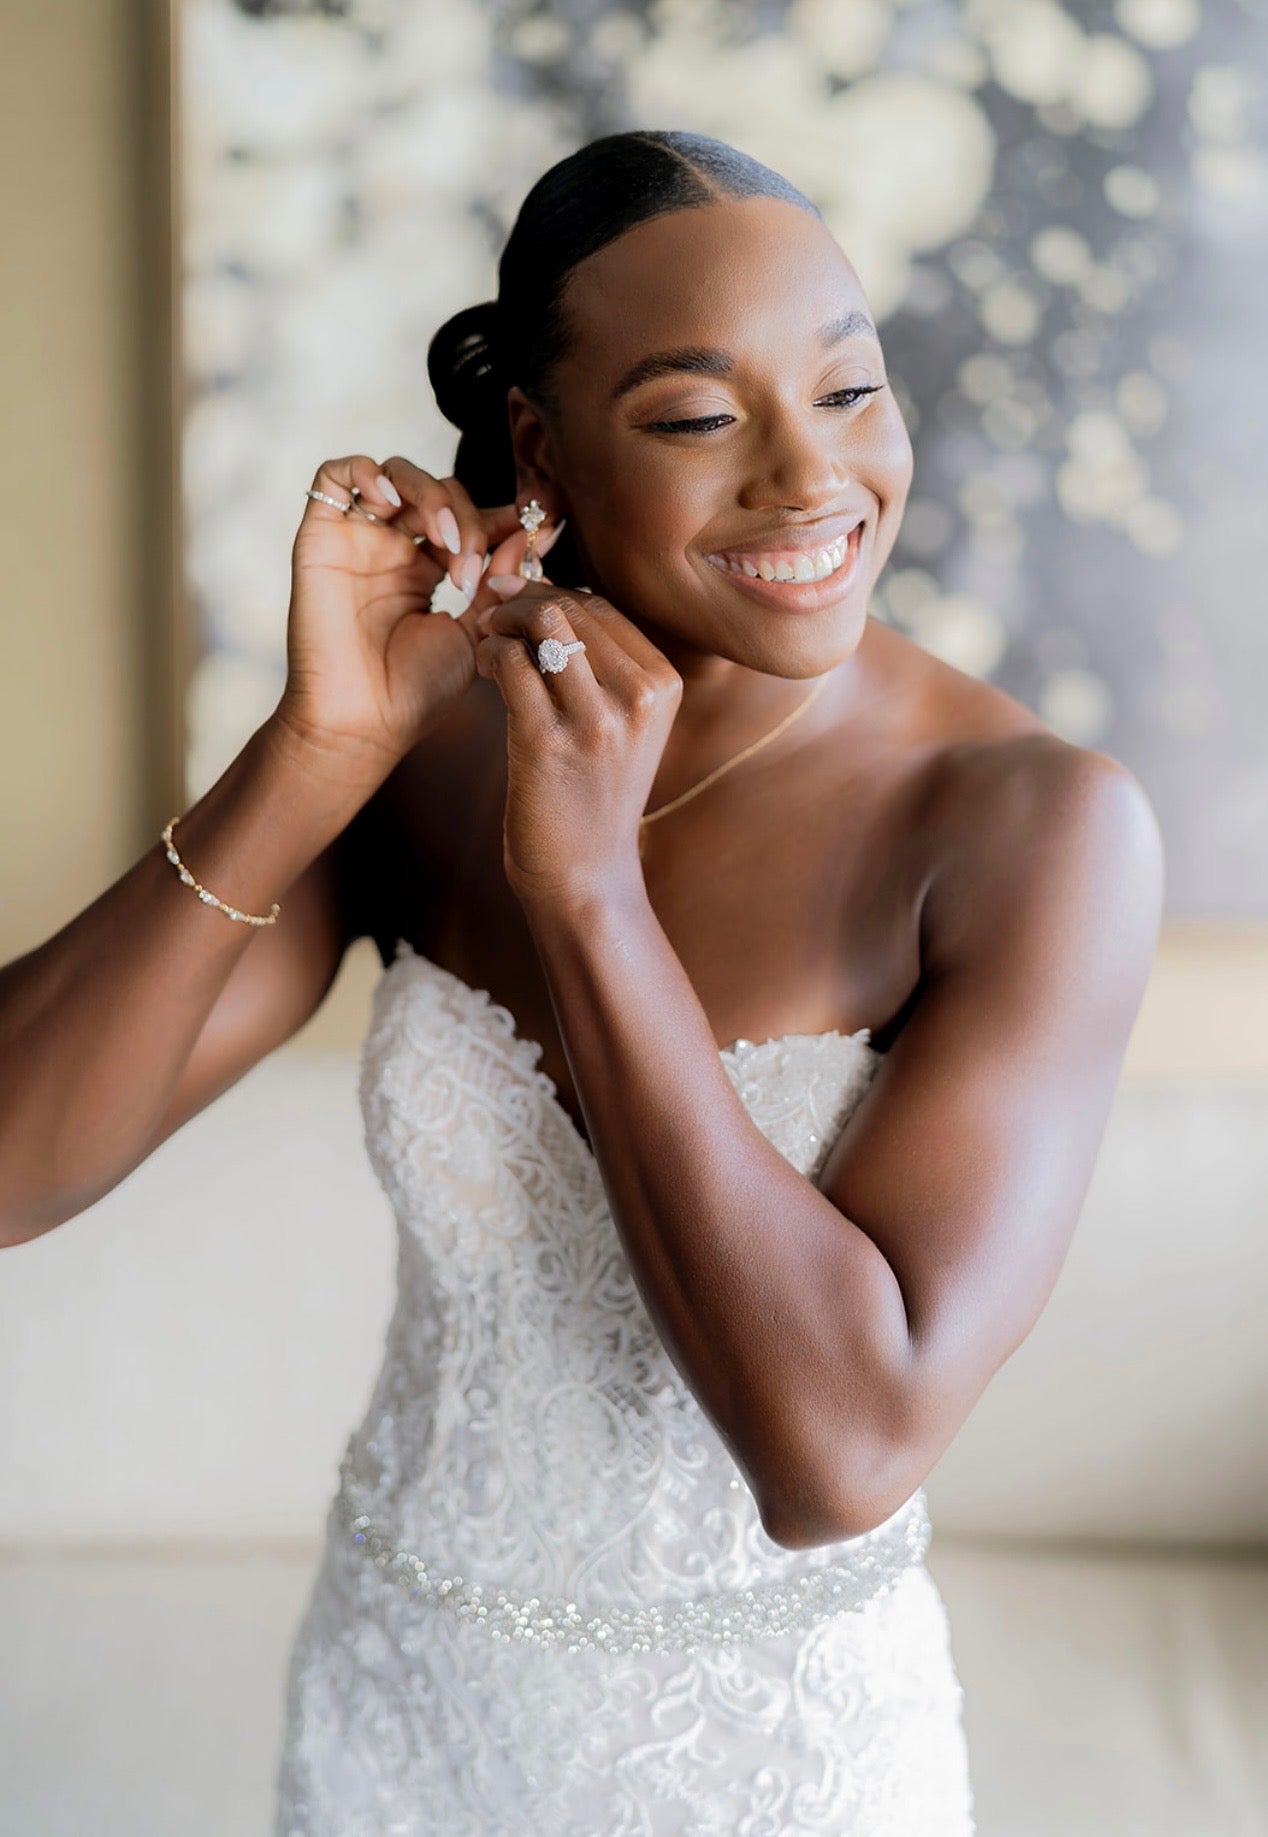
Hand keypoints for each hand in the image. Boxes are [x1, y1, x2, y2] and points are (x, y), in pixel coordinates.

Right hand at [273, 454, 566, 778]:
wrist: (364, 722)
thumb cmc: (418, 691)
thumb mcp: (476, 633)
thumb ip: (501, 582)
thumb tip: (533, 536)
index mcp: (430, 570)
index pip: (470, 518)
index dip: (502, 519)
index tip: (539, 530)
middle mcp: (394, 548)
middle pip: (441, 494)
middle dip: (470, 521)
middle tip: (475, 569)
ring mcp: (359, 539)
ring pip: (398, 475)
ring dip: (433, 498)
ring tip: (448, 541)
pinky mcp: (321, 535)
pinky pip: (334, 474)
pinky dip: (366, 471)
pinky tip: (391, 499)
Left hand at [474, 570, 683, 907]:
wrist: (586, 875)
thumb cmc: (594, 795)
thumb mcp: (624, 727)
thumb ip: (602, 667)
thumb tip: (542, 596)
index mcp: (662, 686)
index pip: (600, 606)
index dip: (550, 594)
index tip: (517, 604)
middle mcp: (638, 697)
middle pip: (570, 606)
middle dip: (520, 602)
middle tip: (491, 619)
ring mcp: (595, 720)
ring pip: (542, 622)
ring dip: (500, 621)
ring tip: (485, 640)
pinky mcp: (546, 741)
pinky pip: (510, 663)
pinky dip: (487, 653)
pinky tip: (481, 668)